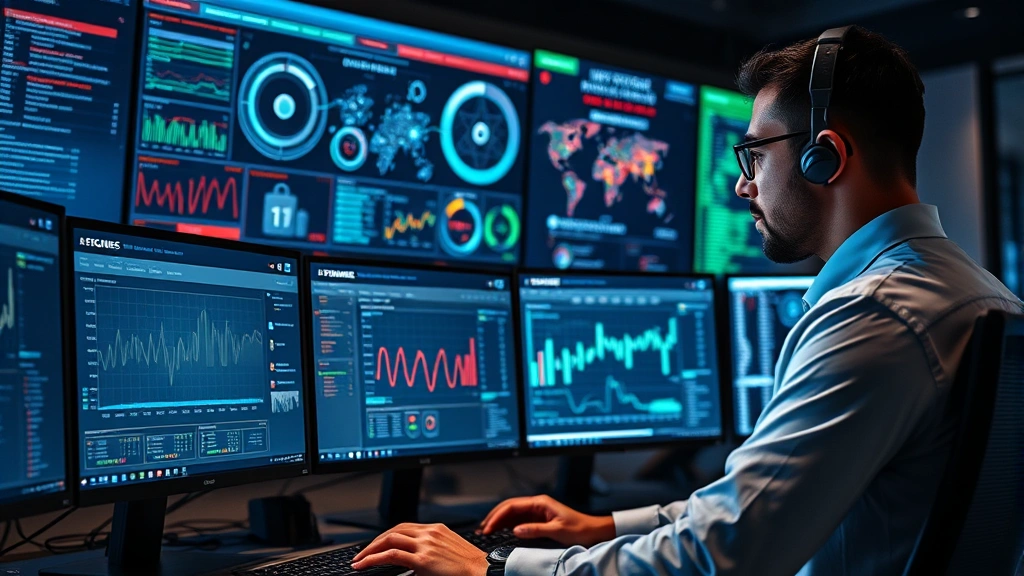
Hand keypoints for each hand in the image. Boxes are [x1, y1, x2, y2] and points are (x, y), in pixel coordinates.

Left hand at [352, 523, 488, 575]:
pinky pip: (391, 555)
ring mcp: (426, 544)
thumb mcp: (450, 551)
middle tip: (363, 553)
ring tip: (360, 560)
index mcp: (437, 529)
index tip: (378, 544)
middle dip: (375, 541)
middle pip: (394, 530)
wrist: (484, 572)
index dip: (387, 535)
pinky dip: (373, 558)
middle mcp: (430, 533)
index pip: (405, 527)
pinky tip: (364, 565)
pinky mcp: (423, 560)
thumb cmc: (471, 567)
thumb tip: (415, 560)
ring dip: (370, 549)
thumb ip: (432, 550)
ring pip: (389, 539)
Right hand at [478, 495, 614, 546]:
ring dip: (498, 521)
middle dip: (494, 517)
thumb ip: (535, 529)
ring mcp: (537, 512)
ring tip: (486, 531)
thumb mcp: (557, 530)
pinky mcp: (538, 520)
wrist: (593, 531)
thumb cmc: (580, 528)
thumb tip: (515, 530)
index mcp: (540, 502)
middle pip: (508, 507)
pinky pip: (518, 521)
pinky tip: (499, 532)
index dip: (497, 516)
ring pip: (512, 514)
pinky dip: (507, 526)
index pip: (512, 505)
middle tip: (482, 529)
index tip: (488, 527)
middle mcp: (536, 504)